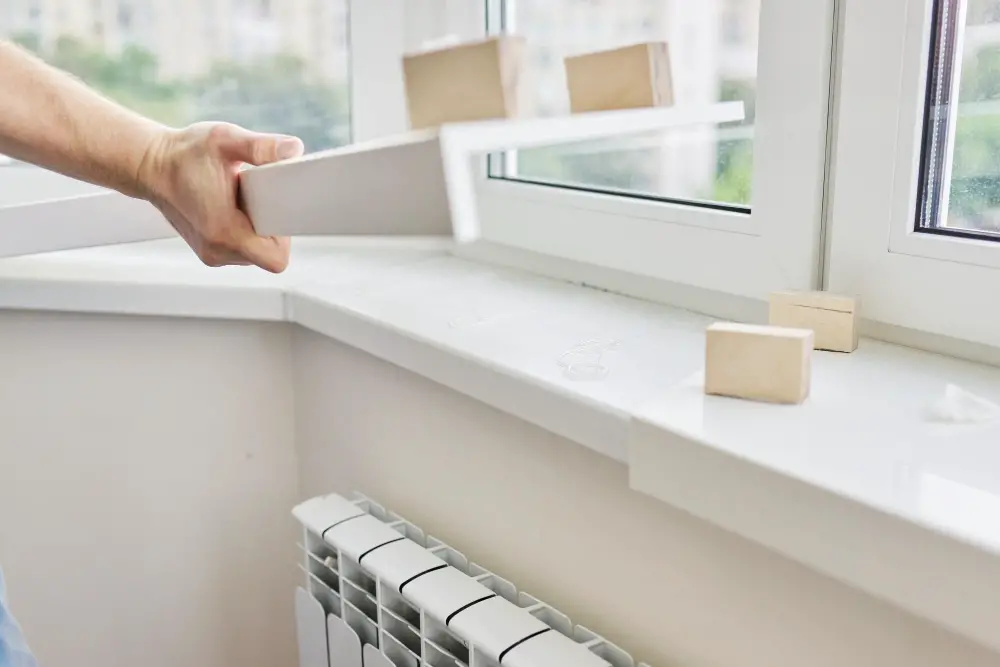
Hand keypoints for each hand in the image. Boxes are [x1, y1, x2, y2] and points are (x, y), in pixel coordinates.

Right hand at [137, 122, 303, 272]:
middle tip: (257, 198)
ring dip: (258, 229)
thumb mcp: (224, 140)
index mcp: (224, 232)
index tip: (276, 208)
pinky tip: (234, 209)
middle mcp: (217, 250)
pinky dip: (245, 232)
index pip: (276, 257)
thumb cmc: (184, 153)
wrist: (151, 165)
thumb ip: (261, 146)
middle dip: (271, 227)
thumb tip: (293, 149)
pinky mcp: (210, 251)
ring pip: (256, 253)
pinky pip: (242, 250)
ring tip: (242, 201)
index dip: (284, 234)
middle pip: (268, 254)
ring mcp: (212, 254)